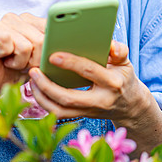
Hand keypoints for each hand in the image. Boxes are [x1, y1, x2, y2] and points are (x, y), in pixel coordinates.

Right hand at [0, 13, 44, 101]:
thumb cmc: (17, 70)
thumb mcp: (40, 57)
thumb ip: (50, 45)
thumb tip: (61, 43)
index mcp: (28, 19)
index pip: (50, 29)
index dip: (48, 49)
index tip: (39, 59)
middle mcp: (13, 18)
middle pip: (40, 39)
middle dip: (35, 60)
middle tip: (22, 63)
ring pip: (26, 45)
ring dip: (21, 62)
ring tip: (12, 62)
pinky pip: (7, 42)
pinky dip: (9, 58)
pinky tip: (2, 59)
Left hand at [27, 41, 150, 126]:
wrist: (129, 105)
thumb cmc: (123, 78)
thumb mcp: (125, 62)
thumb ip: (119, 51)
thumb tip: (110, 44)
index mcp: (112, 83)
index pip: (89, 72)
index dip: (71, 63)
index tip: (53, 55)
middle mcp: (100, 101)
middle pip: (69, 98)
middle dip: (47, 85)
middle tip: (34, 71)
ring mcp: (89, 112)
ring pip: (59, 111)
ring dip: (41, 97)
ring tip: (32, 80)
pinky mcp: (81, 117)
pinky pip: (58, 114)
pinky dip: (44, 103)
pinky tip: (36, 90)